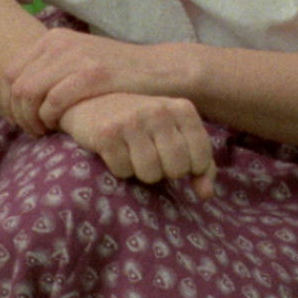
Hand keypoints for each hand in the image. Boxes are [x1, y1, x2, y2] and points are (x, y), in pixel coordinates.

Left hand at [2, 28, 181, 135]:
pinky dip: (49, 119)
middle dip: (18, 115)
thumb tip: (16, 95)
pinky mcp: (93, 74)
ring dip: (31, 120)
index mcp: (53, 39)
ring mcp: (76, 57)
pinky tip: (59, 127)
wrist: (158, 70)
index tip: (22, 121)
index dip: (9, 103)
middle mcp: (60, 43)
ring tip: (44, 132)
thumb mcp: (78, 62)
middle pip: (16, 86)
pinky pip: (53, 101)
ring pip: (29, 94)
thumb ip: (50, 71)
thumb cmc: (116, 75)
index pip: (10, 73)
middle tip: (33, 131)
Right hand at [58, 92, 215, 199]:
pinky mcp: (107, 133)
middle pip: (176, 169)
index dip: (188, 168)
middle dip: (165, 171)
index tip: (174, 157)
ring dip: (141, 172)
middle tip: (152, 156)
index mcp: (183, 108)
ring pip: (150, 173)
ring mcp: (132, 120)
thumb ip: (200, 165)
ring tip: (134, 153)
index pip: (201, 159)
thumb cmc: (142, 124)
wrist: (91, 103)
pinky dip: (120, 168)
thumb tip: (205, 194)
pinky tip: (115, 150)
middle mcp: (159, 111)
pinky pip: (123, 171)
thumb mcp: (176, 135)